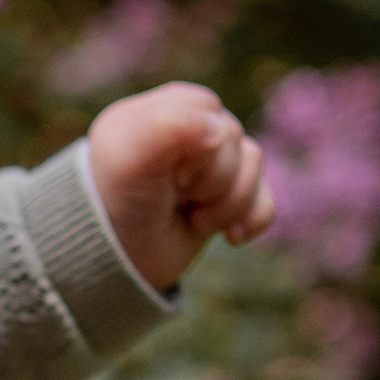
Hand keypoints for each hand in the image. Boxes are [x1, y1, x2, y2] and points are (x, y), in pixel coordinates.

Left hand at [86, 81, 272, 290]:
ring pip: (254, 164)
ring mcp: (207, 167)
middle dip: (212, 178)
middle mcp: (183, 135)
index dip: (198, 144)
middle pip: (234, 137)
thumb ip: (167, 127)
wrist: (114, 271)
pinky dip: (252, 219)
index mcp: (155, 113)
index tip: (168, 174)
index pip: (206, 108)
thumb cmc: (113, 210)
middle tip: (176, 198)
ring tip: (195, 220)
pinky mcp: (225, 199)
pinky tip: (230, 236)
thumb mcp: (128, 163)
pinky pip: (265, 199)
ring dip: (230, 202)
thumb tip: (220, 129)